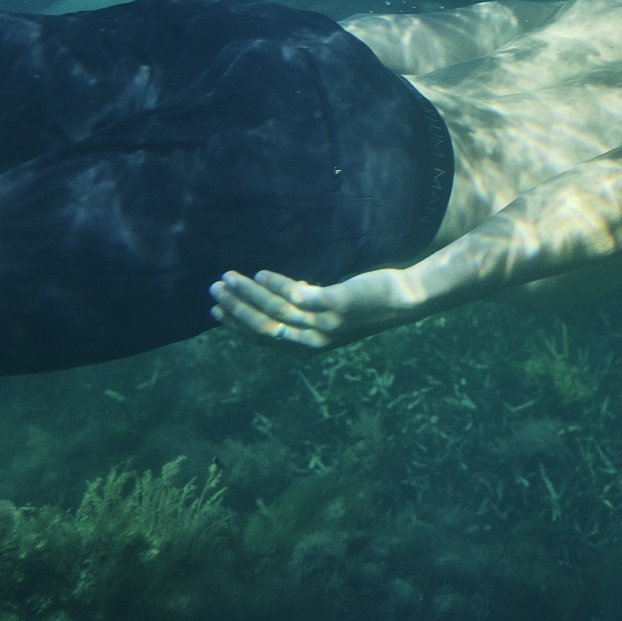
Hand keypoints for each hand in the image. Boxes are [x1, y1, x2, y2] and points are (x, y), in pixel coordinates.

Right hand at [209, 266, 424, 354]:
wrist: (407, 299)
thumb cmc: (368, 302)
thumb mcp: (332, 311)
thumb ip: (308, 307)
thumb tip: (282, 292)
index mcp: (310, 347)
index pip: (264, 339)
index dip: (237, 326)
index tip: (216, 311)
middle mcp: (315, 341)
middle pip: (264, 327)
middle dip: (235, 309)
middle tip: (214, 289)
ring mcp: (326, 324)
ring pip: (276, 311)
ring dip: (248, 294)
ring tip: (230, 277)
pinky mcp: (336, 305)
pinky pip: (297, 296)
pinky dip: (276, 284)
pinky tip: (262, 274)